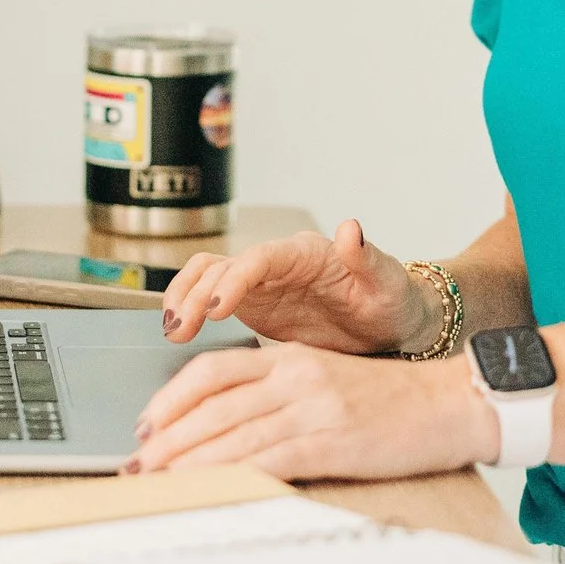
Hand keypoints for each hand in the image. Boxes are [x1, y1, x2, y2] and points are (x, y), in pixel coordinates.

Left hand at [130, 345, 499, 480]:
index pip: (212, 372)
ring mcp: (313, 408)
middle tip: (135, 463)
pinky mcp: (332, 441)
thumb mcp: (326, 380)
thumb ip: (278, 393)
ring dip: (188, 460)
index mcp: (290, 358)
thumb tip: (226, 424)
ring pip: (232, 432)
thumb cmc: (390, 402)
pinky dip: (231, 473)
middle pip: (212, 403)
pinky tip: (209, 487)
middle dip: (166, 437)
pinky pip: (269, 457)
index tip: (145, 426)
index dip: (171, 399)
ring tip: (156, 481)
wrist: (451, 405)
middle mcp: (295, 376)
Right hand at [161, 219, 432, 353]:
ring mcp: (260, 283)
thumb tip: (351, 228)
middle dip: (195, 293)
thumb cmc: (392, 300)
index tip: (214, 308)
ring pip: (205, 276)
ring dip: (183, 298)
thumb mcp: (387, 283)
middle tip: (179, 328)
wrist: (391, 323)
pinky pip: (207, 299)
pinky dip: (189, 311)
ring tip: (171, 331)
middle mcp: (276, 263)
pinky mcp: (252, 304)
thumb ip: (367, 258)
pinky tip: (179, 335)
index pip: (258, 260)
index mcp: (306, 254)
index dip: (232, 281)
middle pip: (220, 265)